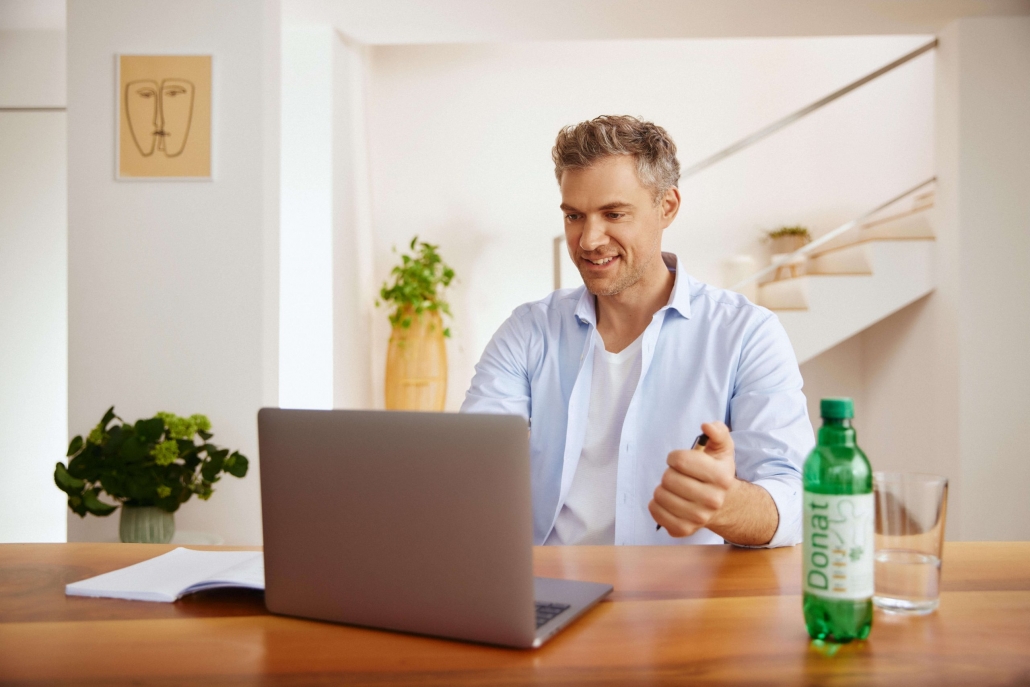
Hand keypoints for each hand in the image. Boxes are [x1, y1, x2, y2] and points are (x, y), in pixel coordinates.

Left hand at [649, 422, 738, 537]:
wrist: (723, 504)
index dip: (674, 457)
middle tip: (677, 476)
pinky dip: (655, 505)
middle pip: (669, 479)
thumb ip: (718, 432)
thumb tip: (707, 426)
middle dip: (669, 473)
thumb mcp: (722, 449)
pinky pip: (656, 513)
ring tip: (672, 489)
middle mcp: (713, 500)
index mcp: (721, 477)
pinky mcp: (684, 529)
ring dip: (662, 489)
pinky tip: (667, 501)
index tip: (679, 460)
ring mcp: (699, 517)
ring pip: (660, 496)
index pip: (680, 461)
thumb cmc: (715, 472)